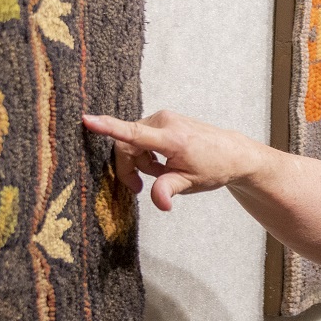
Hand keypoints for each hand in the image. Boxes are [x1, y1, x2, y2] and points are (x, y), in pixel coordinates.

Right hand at [82, 111, 261, 210]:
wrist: (232, 152)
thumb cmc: (213, 167)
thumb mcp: (191, 183)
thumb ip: (169, 190)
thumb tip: (159, 204)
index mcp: (172, 138)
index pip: (134, 133)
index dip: (108, 128)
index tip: (87, 120)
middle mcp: (165, 122)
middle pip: (127, 144)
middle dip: (130, 167)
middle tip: (142, 187)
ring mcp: (164, 117)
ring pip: (133, 141)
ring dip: (141, 161)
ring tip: (162, 172)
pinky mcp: (163, 118)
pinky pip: (141, 135)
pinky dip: (146, 153)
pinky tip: (162, 162)